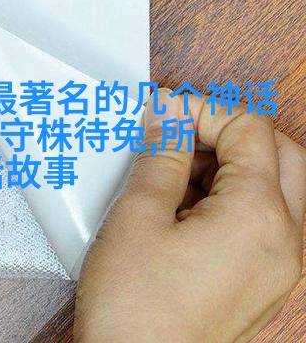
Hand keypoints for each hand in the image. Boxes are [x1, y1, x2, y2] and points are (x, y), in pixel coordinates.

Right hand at [75, 89, 305, 341]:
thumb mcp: (138, 216)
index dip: (201, 109)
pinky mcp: (261, 279)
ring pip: (273, 185)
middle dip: (227, 131)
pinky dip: (227, 197)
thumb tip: (167, 119)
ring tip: (171, 169)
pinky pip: (260, 219)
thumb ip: (160, 156)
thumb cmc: (135, 311)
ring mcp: (278, 264)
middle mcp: (285, 241)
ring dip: (227, 164)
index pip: (249, 130)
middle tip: (178, 131)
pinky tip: (181, 204)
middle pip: (279, 153)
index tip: (165, 110)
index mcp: (259, 218)